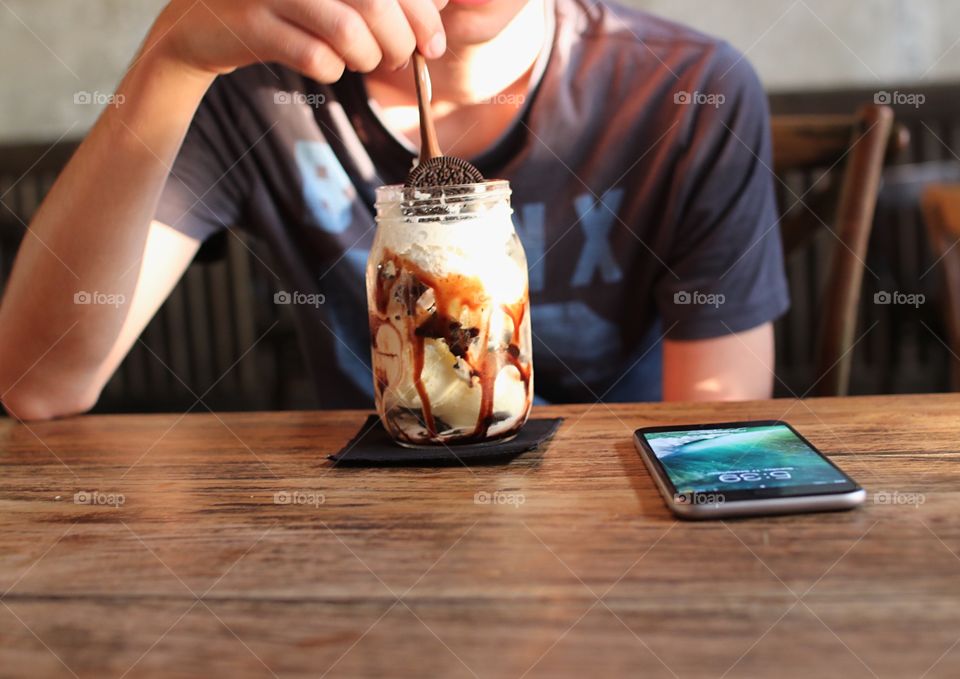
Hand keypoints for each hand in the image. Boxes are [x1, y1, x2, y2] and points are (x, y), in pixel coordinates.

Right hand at [149, 0, 447, 83]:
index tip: (434, 45)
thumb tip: (443, 5)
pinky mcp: (251, 24)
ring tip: (364, 62)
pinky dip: (333, 70)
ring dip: (367, 59)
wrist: (202, 22)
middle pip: (376, 3)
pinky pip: (316, 58)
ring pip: (349, 32)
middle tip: (400, 60)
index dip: (424, 13)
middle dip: (401, 43)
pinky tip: (330, 66)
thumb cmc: (285, 5)